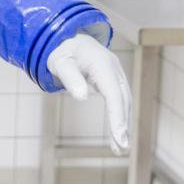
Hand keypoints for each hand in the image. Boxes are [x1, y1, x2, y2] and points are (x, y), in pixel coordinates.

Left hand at [47, 32, 130, 154]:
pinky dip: (119, 115)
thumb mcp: (60, 63)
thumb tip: (82, 97)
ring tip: (119, 147)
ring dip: (123, 123)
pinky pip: (119, 99)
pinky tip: (117, 132)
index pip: (114, 95)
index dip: (117, 116)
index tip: (119, 136)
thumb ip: (70, 78)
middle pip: (123, 100)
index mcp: (103, 64)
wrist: (64, 35)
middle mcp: (114, 69)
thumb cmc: (59, 50)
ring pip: (124, 101)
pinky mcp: (112, 78)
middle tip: (120, 148)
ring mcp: (115, 73)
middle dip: (123, 124)